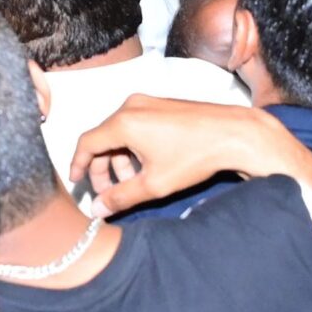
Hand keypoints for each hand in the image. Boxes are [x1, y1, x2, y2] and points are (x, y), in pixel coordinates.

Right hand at [64, 96, 299, 216]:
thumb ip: (121, 197)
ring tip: (131, 183)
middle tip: (108, 193)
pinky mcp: (161, 104)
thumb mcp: (154, 184)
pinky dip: (133, 147)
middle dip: (102, 168)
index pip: (87, 143)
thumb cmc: (195, 157)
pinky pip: (135, 125)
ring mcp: (148, 101)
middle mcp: (131, 105)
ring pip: (119, 133)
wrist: (234, 134)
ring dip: (119, 159)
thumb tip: (97, 210)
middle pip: (102, 138)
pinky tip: (146, 167)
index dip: (78, 165)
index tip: (77, 182)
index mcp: (124, 122)